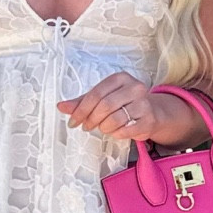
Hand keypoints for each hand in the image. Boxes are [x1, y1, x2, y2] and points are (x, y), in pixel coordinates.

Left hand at [58, 73, 178, 144]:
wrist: (152, 112)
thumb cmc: (123, 103)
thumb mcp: (102, 98)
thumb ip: (81, 102)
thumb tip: (61, 106)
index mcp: (120, 78)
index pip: (96, 93)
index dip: (81, 109)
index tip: (73, 121)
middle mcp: (135, 87)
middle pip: (105, 106)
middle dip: (91, 119)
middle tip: (86, 126)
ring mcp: (144, 104)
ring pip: (115, 119)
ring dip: (104, 127)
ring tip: (103, 127)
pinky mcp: (148, 120)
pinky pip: (125, 130)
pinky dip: (116, 133)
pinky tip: (116, 131)